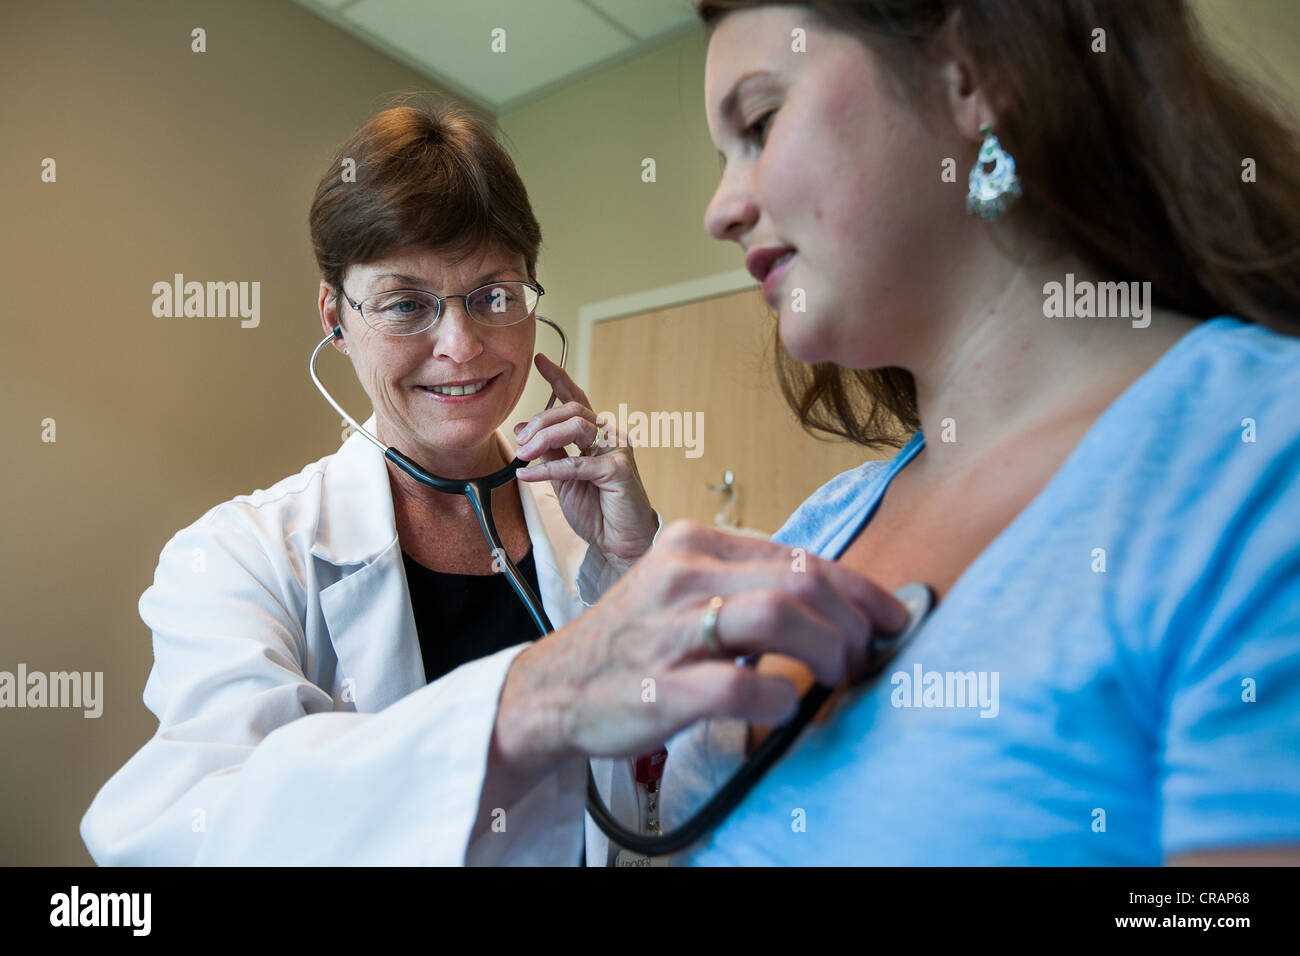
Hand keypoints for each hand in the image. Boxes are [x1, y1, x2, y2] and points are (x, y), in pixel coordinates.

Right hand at [492, 520, 910, 767]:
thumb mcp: (683, 588)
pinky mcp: (657, 686)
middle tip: (864, 657)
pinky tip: (783, 710)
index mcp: (694, 543)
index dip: (858, 588)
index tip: (891, 616)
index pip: (799, 554)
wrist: (552, 688)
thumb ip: (748, 585)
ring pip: (776, 617)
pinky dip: (777, 700)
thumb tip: (836, 605)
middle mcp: (681, 573)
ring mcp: (667, 629)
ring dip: (827, 649)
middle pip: (798, 580)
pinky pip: (738, 687)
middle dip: (852, 621)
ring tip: (837, 675)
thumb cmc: (633, 641)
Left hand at [513, 353, 657, 566]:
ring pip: (576, 427)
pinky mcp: (619, 470)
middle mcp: (610, 437)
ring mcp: (617, 451)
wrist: (619, 542)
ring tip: (524, 455)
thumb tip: (525, 430)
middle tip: (520, 442)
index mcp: (597, 436)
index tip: (539, 361)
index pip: (577, 400)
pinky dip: (547, 469)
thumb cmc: (597, 511)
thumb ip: (550, 452)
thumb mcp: (564, 478)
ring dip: (543, 439)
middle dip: (540, 422)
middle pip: (572, 411)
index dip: (559, 379)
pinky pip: (576, 463)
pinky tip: (527, 475)